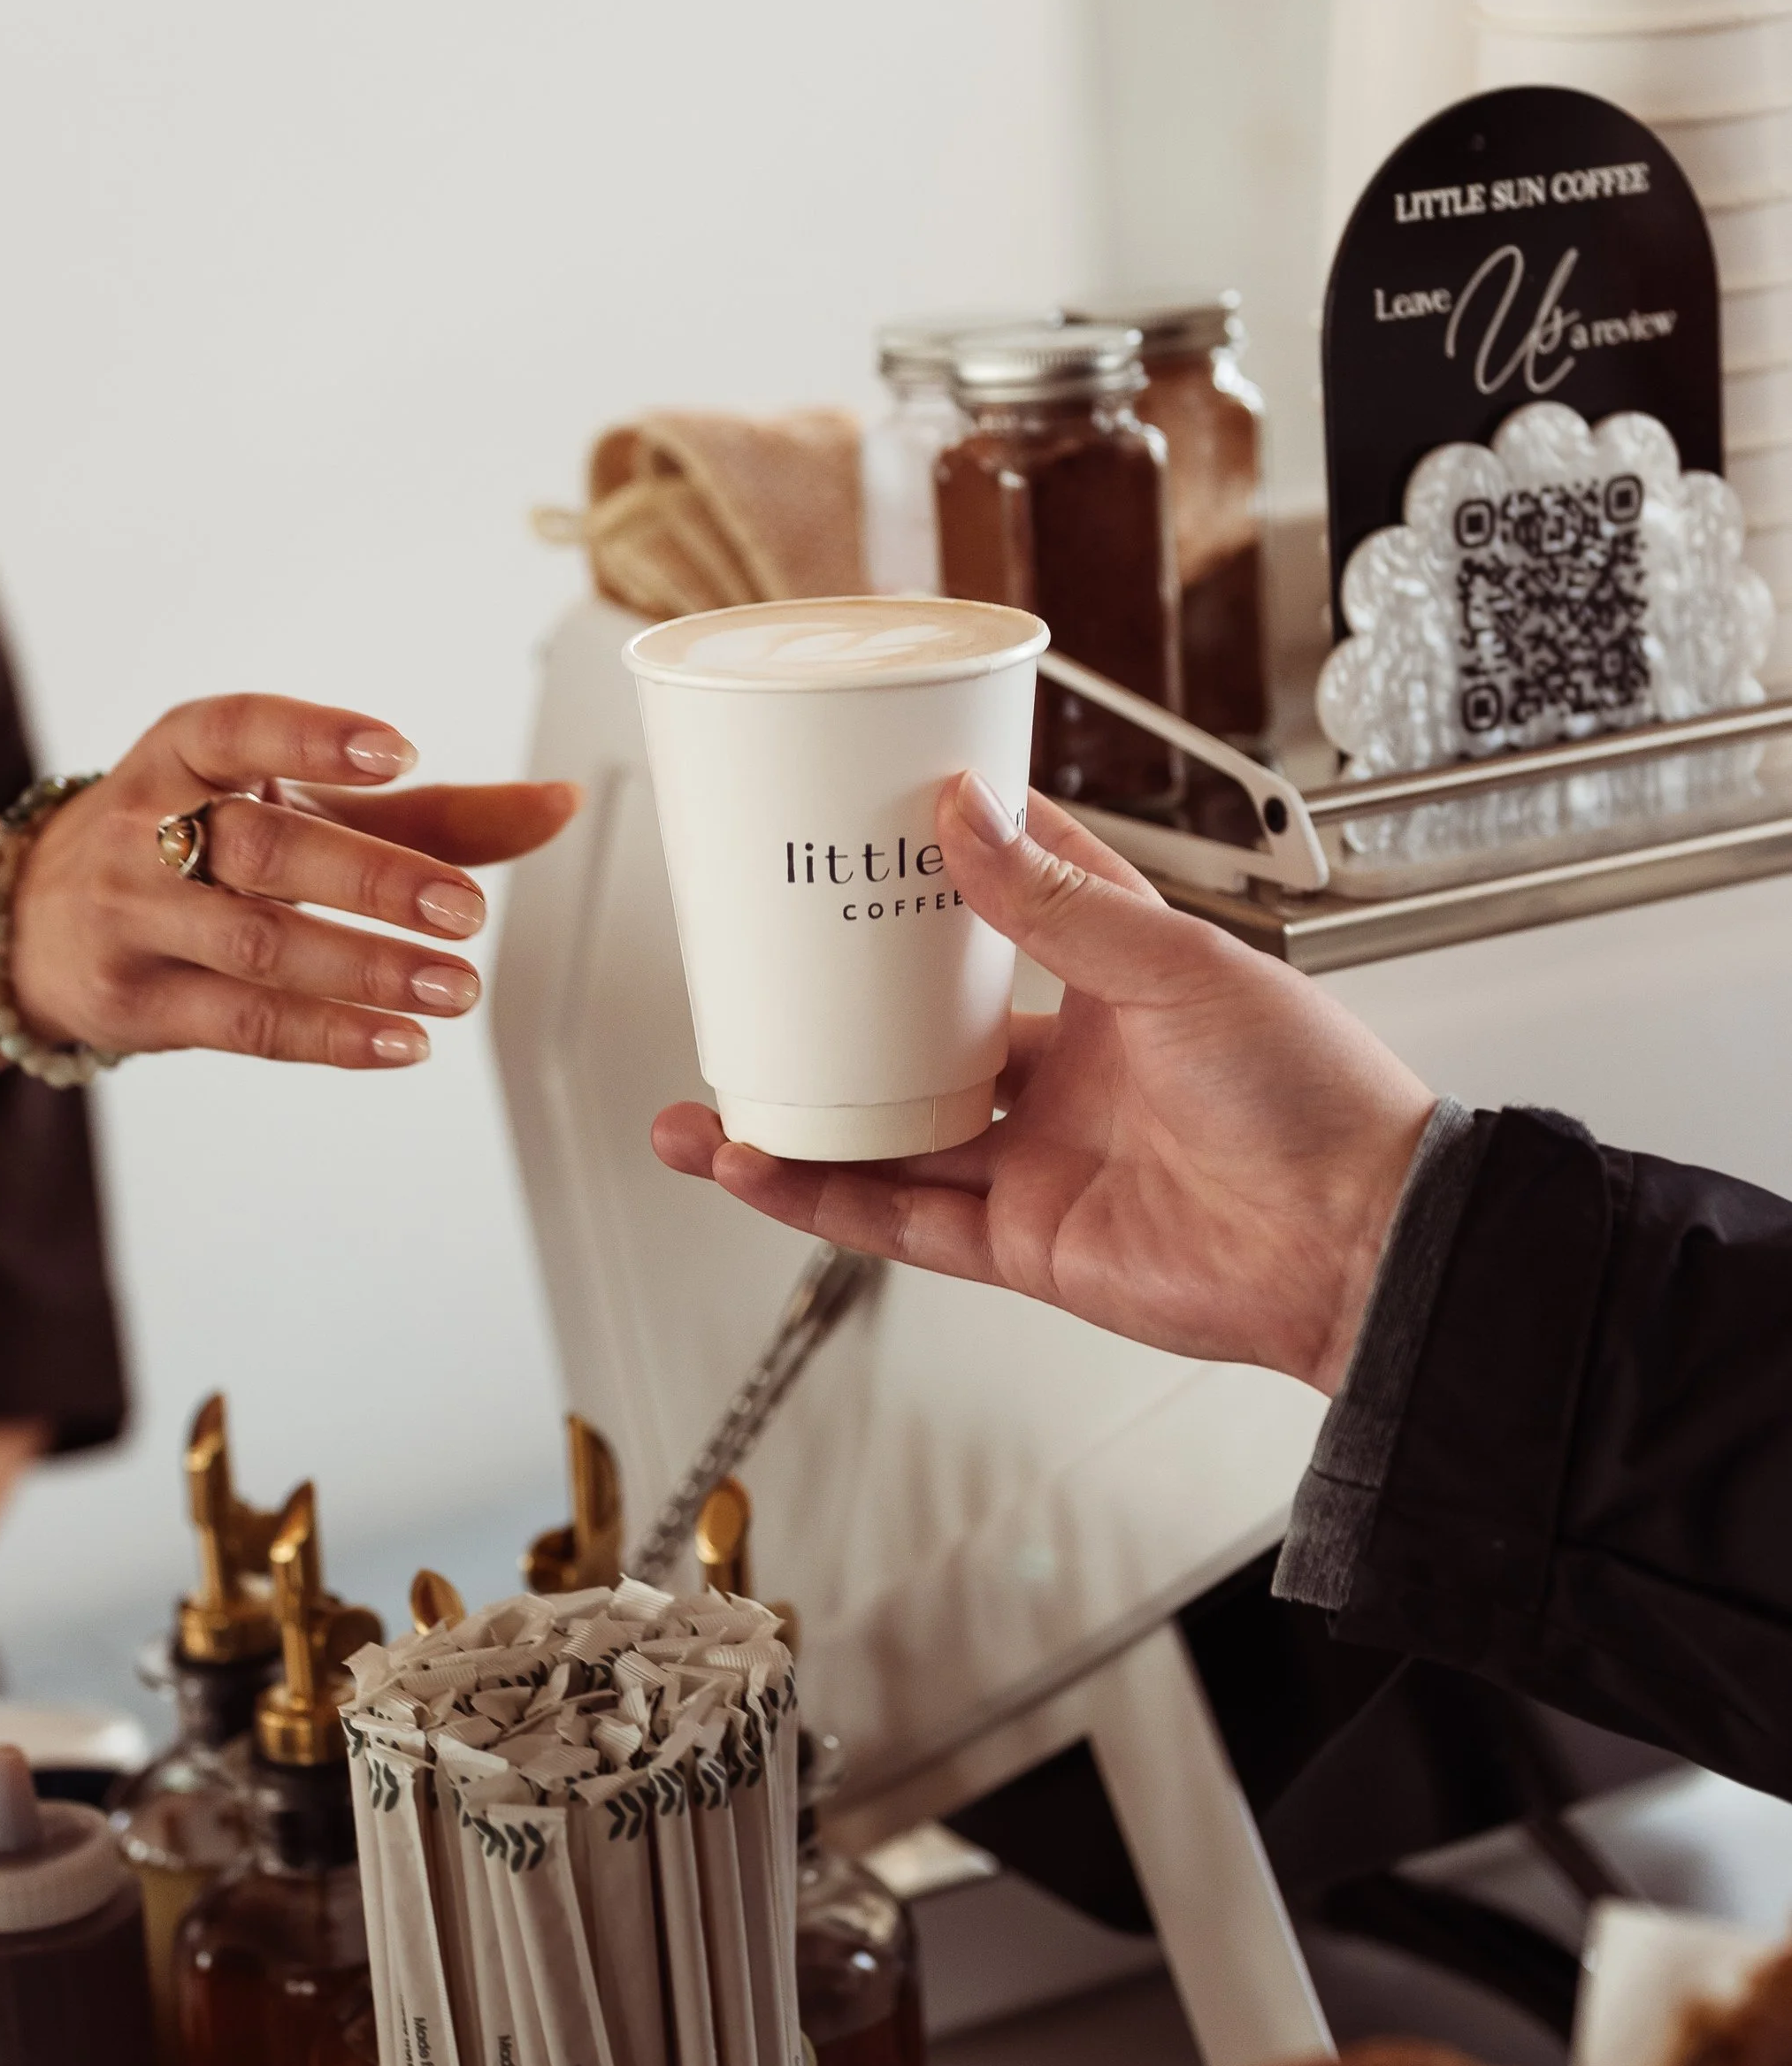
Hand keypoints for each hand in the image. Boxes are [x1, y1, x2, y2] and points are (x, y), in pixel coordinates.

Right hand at [12, 697, 576, 1068]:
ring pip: (256, 943)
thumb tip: (560, 803)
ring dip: (365, 969)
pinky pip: (242, 1023)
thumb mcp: (292, 804)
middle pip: (262, 846)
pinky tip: (401, 1041)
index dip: (314, 736)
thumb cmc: (194, 843)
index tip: (397, 751)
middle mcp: (145, 827)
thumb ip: (426, 813)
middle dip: (371, 877)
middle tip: (465, 910)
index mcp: (184, 753)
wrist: (33, 923)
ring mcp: (134, 918)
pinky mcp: (136, 1004)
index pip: (238, 727)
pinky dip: (329, 1035)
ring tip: (455, 987)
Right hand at [652, 774, 1435, 1394]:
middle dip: (830, 1013)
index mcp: (1120, 983)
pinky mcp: (1024, 1241)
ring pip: (889, 1134)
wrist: (1359, 1248)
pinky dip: (823, 1195)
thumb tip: (968, 817)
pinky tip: (758, 1166)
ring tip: (706, 1103)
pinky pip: (902, 1217)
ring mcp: (1041, 1158)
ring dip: (796, 1119)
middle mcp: (1072, 1069)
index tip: (859, 821)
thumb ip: (1063, 903)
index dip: (939, 861)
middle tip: (751, 977)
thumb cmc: (1317, 1099)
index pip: (1015, 900)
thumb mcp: (1181, 966)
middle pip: (920, 1034)